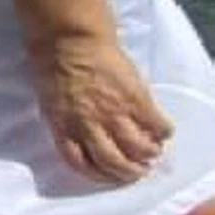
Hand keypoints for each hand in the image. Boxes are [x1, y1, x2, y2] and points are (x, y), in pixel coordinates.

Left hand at [31, 35, 174, 183]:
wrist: (70, 39)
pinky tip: (162, 129)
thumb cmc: (53, 66)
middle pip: (113, 163)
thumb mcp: (51, 102)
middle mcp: (89, 126)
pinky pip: (157, 125)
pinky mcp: (135, 99)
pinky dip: (163, 131)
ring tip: (152, 151)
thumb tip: (86, 136)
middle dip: (129, 172)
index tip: (109, 175)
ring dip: (149, 154)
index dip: (98, 175)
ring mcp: (114, 113)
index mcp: (64, 128)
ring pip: (138, 149)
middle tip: (139, 170)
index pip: (80, 164)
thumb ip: (68, 122)